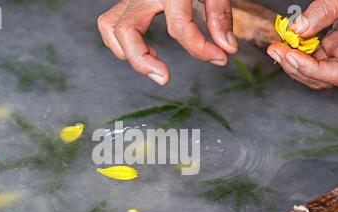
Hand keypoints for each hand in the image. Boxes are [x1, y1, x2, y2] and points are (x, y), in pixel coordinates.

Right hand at [97, 0, 237, 84]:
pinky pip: (112, 23)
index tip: (220, 58)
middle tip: (164, 77)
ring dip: (127, 52)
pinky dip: (122, 42)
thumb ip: (220, 15)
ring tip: (154, 64)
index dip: (201, 49)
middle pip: (127, 31)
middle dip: (142, 61)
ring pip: (111, 27)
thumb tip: (227, 48)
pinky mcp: (130, 0)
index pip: (179, 27)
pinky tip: (147, 50)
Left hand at [267, 0, 337, 88]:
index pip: (337, 74)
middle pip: (322, 77)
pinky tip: (288, 40)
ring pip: (316, 68)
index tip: (289, 55)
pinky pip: (317, 54)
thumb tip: (297, 28)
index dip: (310, 69)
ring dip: (294, 61)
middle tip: (274, 50)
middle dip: (295, 67)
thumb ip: (328, 9)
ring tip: (276, 46)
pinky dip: (300, 49)